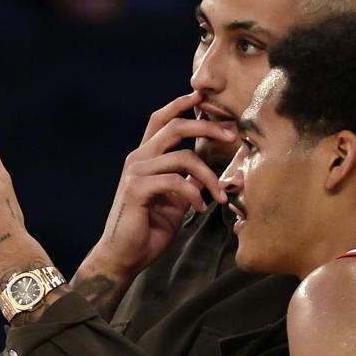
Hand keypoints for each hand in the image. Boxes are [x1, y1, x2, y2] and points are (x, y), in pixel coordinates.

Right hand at [71, 90, 235, 292]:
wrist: (123, 257)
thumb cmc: (148, 230)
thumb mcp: (175, 201)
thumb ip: (187, 182)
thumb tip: (208, 171)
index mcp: (145, 158)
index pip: (161, 120)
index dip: (181, 104)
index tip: (204, 98)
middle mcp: (138, 159)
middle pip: (174, 126)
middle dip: (206, 126)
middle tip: (232, 135)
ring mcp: (135, 172)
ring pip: (182, 156)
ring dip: (208, 176)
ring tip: (219, 195)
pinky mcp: (137, 189)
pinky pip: (176, 181)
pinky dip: (194, 194)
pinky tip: (200, 208)